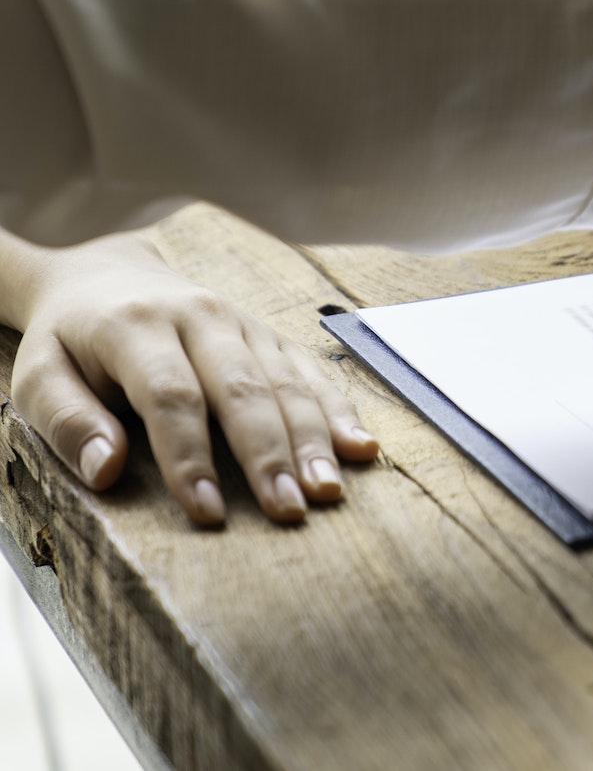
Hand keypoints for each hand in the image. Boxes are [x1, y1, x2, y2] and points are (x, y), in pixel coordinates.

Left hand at [0, 229, 377, 526]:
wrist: (109, 276)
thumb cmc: (71, 341)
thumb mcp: (37, 375)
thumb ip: (66, 421)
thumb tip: (106, 468)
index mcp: (136, 326)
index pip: (171, 395)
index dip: (190, 456)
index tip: (206, 511)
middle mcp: (200, 317)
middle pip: (244, 388)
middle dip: (269, 454)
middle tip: (288, 509)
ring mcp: (243, 323)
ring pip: (286, 381)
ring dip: (312, 439)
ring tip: (327, 490)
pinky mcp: (270, 334)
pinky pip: (311, 371)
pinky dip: (339, 410)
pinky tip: (359, 447)